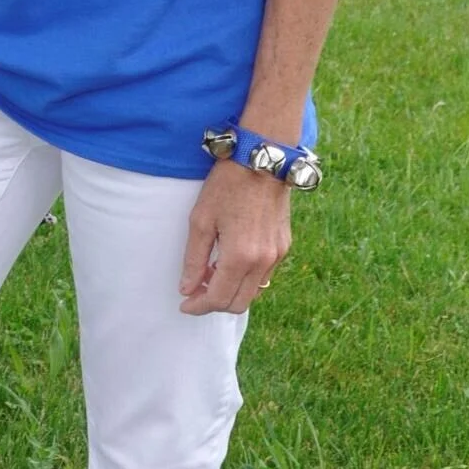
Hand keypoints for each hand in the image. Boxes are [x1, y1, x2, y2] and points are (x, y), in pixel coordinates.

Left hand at [180, 160, 291, 316]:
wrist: (261, 161)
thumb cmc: (226, 186)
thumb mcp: (200, 220)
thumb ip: (194, 260)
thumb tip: (187, 290)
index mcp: (239, 256)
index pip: (219, 299)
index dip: (199, 307)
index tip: (185, 305)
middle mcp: (262, 261)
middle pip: (238, 304)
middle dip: (214, 303)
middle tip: (196, 291)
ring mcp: (277, 255)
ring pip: (252, 292)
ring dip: (231, 291)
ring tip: (211, 273)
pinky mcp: (283, 246)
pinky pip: (263, 276)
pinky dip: (245, 278)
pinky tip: (230, 261)